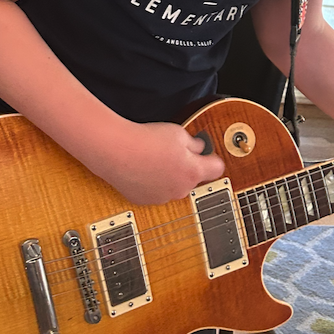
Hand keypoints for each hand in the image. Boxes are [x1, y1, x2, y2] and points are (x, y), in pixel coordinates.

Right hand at [89, 121, 225, 205]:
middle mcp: (181, 189)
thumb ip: (194, 143)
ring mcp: (163, 197)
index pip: (217, 168)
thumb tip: (198, 147)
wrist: (116, 151)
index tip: (208, 154)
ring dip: (169, 175)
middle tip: (173, 151)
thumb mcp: (178, 132)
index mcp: (193, 171)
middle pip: (194, 179)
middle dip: (188, 166)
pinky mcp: (145, 200)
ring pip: (174, 186)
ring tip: (154, 158)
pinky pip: (156, 191)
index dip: (213, 158)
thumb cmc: (146, 140)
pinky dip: (152, 182)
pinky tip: (143, 168)